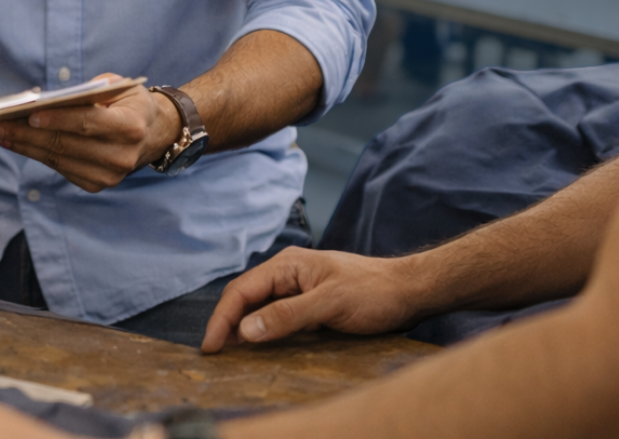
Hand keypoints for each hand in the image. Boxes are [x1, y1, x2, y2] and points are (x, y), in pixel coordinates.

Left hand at [0, 80, 181, 192]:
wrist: (155, 133)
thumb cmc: (130, 103)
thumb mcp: (118, 86)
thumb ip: (88, 92)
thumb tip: (45, 101)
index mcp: (130, 126)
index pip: (87, 123)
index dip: (57, 119)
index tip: (28, 114)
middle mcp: (121, 155)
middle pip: (66, 144)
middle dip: (27, 133)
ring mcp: (110, 175)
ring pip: (58, 159)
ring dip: (25, 146)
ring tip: (1, 132)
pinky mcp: (97, 184)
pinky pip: (61, 168)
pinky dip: (37, 155)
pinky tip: (18, 143)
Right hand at [200, 247, 420, 352]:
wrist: (408, 291)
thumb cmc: (373, 292)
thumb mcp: (330, 303)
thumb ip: (288, 315)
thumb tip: (246, 329)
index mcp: (287, 265)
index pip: (242, 290)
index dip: (222, 318)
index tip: (210, 346)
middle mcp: (288, 274)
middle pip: (245, 297)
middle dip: (226, 322)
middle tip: (213, 353)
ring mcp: (298, 288)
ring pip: (259, 308)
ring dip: (241, 328)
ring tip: (227, 353)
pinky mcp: (309, 304)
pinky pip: (276, 317)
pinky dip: (262, 331)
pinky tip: (258, 347)